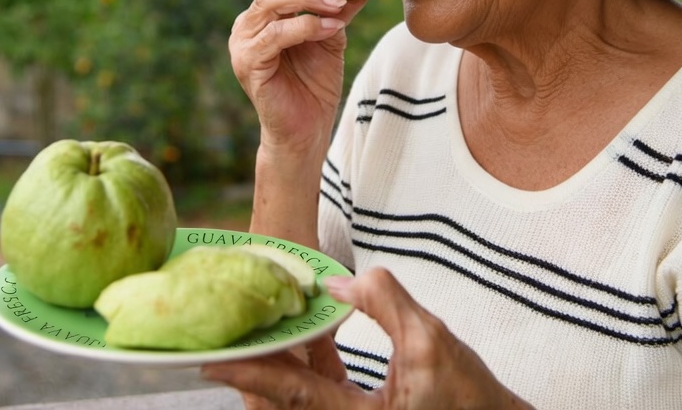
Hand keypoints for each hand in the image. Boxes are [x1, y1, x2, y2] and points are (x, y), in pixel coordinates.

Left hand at [202, 268, 533, 409]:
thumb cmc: (470, 397)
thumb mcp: (431, 342)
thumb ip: (383, 303)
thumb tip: (336, 283)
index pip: (289, 392)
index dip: (249, 371)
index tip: (210, 357)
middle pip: (282, 399)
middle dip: (251, 368)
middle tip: (217, 337)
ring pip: (297, 397)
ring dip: (276, 365)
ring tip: (251, 331)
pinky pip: (317, 394)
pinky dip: (305, 367)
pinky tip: (303, 338)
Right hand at [228, 0, 366, 155]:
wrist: (305, 130)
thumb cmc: (315, 84)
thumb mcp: (333, 37)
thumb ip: (341, 9)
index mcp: (268, 12)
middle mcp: (250, 22)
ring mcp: (244, 42)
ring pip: (271, 3)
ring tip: (338, 3)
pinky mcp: (247, 63)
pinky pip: (274, 36)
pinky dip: (305, 27)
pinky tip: (331, 29)